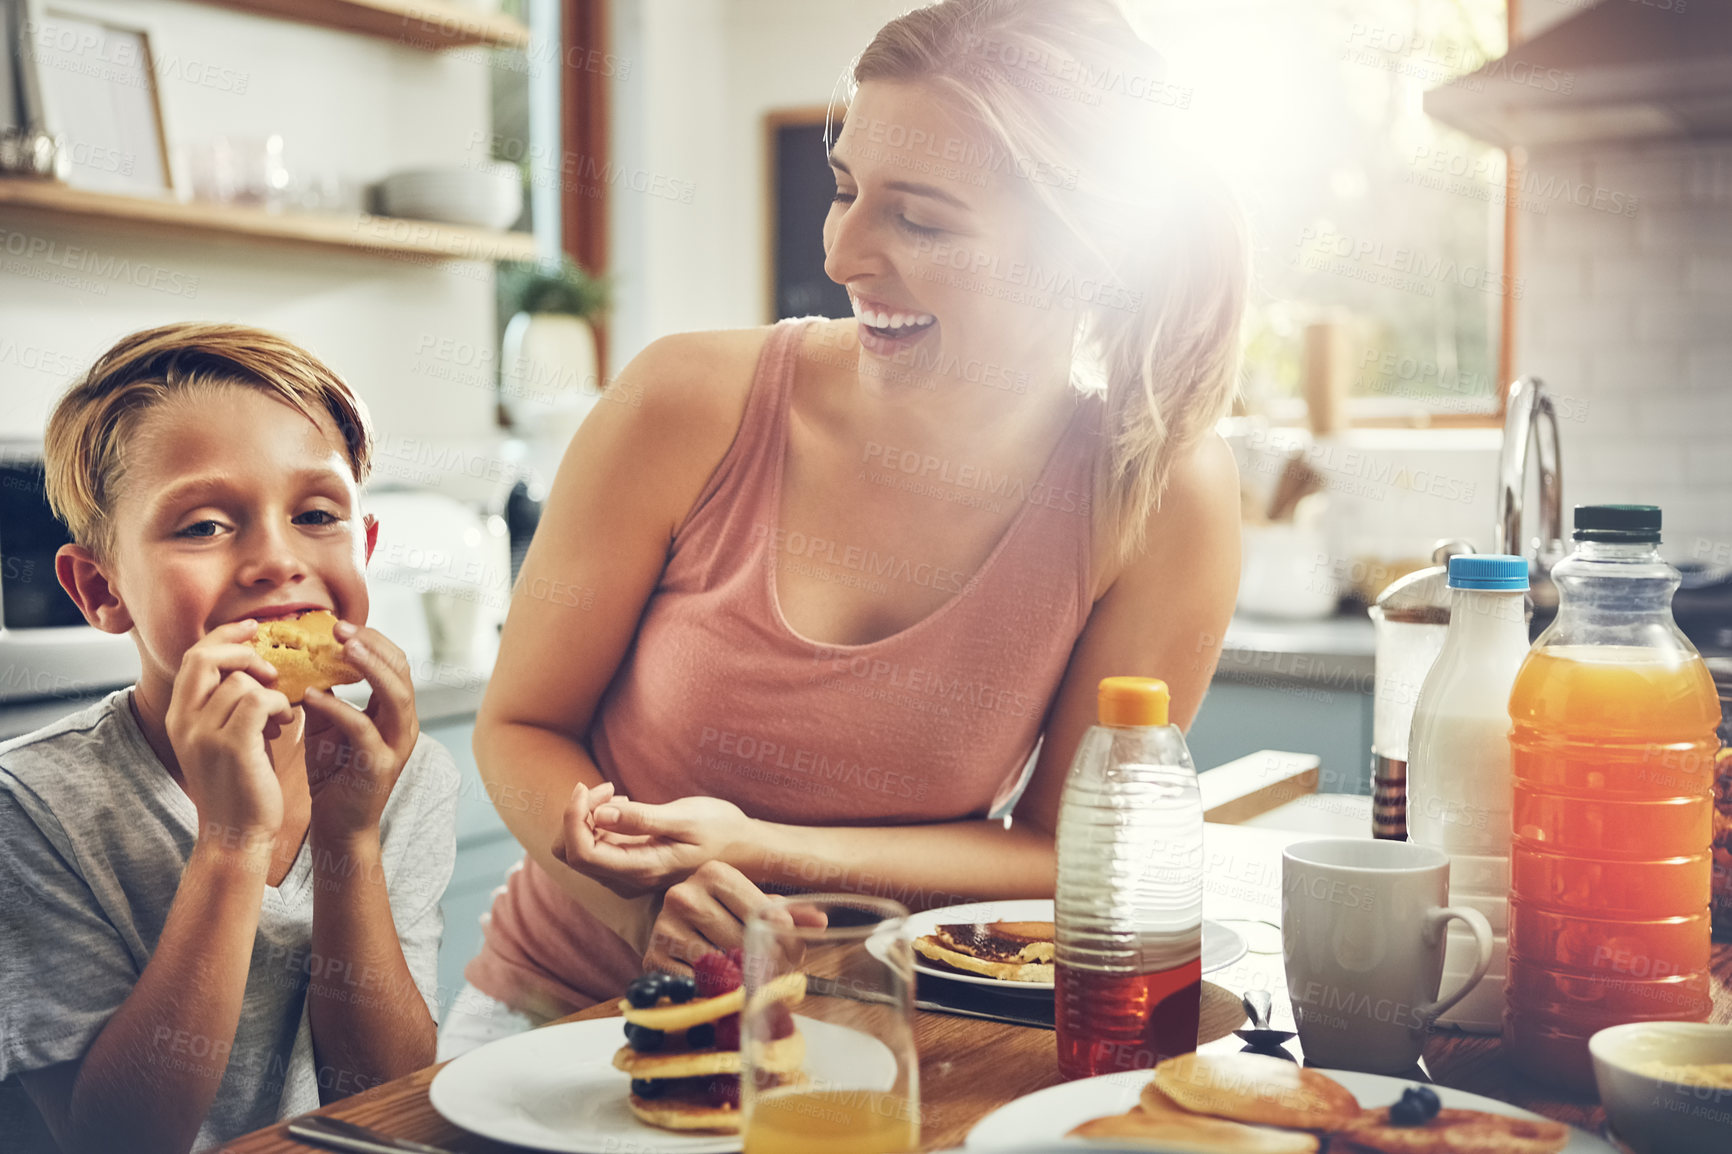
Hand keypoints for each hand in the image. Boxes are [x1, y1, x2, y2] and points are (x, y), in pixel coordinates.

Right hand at [166, 620, 294, 848]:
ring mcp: (203, 734)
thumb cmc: (240, 784)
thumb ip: (228, 703)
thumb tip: (253, 667)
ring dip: (272, 692)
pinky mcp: (230, 746)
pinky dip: (279, 705)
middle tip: (272, 669)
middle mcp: (182, 722)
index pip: (193, 657)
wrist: (237, 834)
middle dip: (243, 652)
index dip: (223, 636)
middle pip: (205, 657)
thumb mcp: (225, 738)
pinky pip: (258, 700)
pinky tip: (285, 725)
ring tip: (282, 716)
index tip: (252, 629)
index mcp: (178, 716)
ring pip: (240, 681)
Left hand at [302, 621, 418, 844]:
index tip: (338, 625)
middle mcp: (404, 724)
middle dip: (373, 645)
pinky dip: (338, 708)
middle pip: (402, 671)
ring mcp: (396, 745)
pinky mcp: (380, 765)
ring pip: (396, 694)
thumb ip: (324, 696)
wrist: (338, 826)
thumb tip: (304, 661)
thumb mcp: (326, 727)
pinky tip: (311, 696)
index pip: (395, 663)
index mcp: (394, 712)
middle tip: (340, 629)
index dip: (372, 640)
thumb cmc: (332, 776)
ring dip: (370, 668)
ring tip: (342, 649)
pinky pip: (363, 727)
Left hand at [551, 786, 751, 898]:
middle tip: (608, 787)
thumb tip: (600, 814)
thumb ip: (642, 819)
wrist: (745, 849)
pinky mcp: (632, 864)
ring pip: (581, 850)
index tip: (587, 787)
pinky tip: (626, 805)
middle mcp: (628, 879)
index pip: (581, 853)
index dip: (572, 818)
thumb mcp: (686, 819)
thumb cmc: (721, 830)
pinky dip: (600, 822)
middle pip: (573, 853)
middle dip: (578, 815)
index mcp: (640, 869)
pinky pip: (598, 846)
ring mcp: (628, 874)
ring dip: (587, 817)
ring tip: (619, 794)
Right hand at [643, 861, 826, 974]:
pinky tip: (724, 991)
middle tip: (777, 976)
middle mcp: (684, 894)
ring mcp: (664, 927)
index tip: (793, 955)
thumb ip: (790, 912)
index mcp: (714, 873)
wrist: (677, 926)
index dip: (783, 940)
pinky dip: (713, 994)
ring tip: (753, 984)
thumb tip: (819, 922)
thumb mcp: (756, 905)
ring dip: (741, 982)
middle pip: (740, 941)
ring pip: (718, 966)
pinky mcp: (652, 958)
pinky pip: (694, 985)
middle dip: (765, 964)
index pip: (760, 913)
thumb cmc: (725, 914)